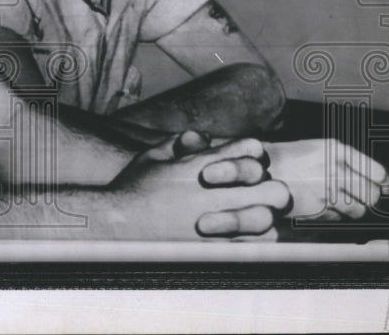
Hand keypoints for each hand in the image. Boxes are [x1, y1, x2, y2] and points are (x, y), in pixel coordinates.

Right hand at [106, 135, 290, 240]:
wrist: (116, 224)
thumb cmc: (132, 188)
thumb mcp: (152, 156)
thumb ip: (179, 144)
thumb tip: (199, 138)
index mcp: (201, 166)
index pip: (251, 150)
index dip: (253, 155)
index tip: (246, 165)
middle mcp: (214, 194)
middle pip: (273, 190)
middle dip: (271, 190)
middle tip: (262, 195)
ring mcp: (215, 224)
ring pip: (269, 223)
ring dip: (265, 220)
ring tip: (256, 221)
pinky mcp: (211, 251)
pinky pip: (252, 250)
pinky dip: (255, 245)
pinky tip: (245, 242)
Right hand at [263, 139, 388, 219]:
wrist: (259, 170)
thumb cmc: (290, 158)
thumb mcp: (319, 148)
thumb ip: (347, 161)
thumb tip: (377, 181)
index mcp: (337, 151)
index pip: (378, 173)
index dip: (385, 183)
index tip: (385, 187)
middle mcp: (334, 170)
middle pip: (372, 195)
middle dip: (371, 199)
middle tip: (365, 198)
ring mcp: (325, 192)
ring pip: (359, 211)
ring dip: (355, 210)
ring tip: (342, 203)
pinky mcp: (316, 210)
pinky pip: (339, 219)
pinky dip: (337, 216)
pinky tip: (325, 206)